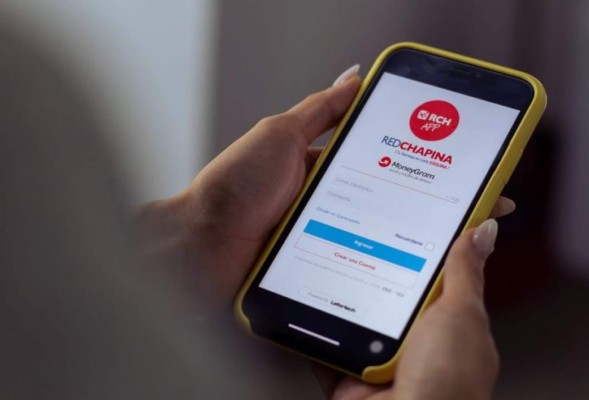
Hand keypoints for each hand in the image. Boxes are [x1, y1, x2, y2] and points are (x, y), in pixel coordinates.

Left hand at [136, 66, 514, 304]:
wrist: (202, 244)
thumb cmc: (234, 185)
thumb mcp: (279, 133)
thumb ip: (319, 108)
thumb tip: (354, 76)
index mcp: (322, 169)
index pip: (383, 161)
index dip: (420, 163)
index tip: (457, 168)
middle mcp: (329, 204)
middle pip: (389, 203)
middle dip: (431, 208)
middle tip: (473, 211)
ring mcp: (327, 238)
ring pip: (381, 239)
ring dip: (417, 244)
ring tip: (457, 245)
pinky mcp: (321, 269)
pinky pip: (361, 269)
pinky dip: (388, 272)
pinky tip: (417, 276)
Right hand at [313, 220, 499, 399]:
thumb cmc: (449, 381)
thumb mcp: (461, 312)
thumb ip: (465, 271)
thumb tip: (483, 229)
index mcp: (445, 322)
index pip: (427, 273)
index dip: (413, 244)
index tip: (396, 214)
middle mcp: (412, 340)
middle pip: (383, 293)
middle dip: (367, 269)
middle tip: (348, 234)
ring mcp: (379, 359)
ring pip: (352, 318)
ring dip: (336, 299)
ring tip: (318, 262)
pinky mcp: (349, 375)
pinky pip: (324, 347)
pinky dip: (310, 331)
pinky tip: (299, 308)